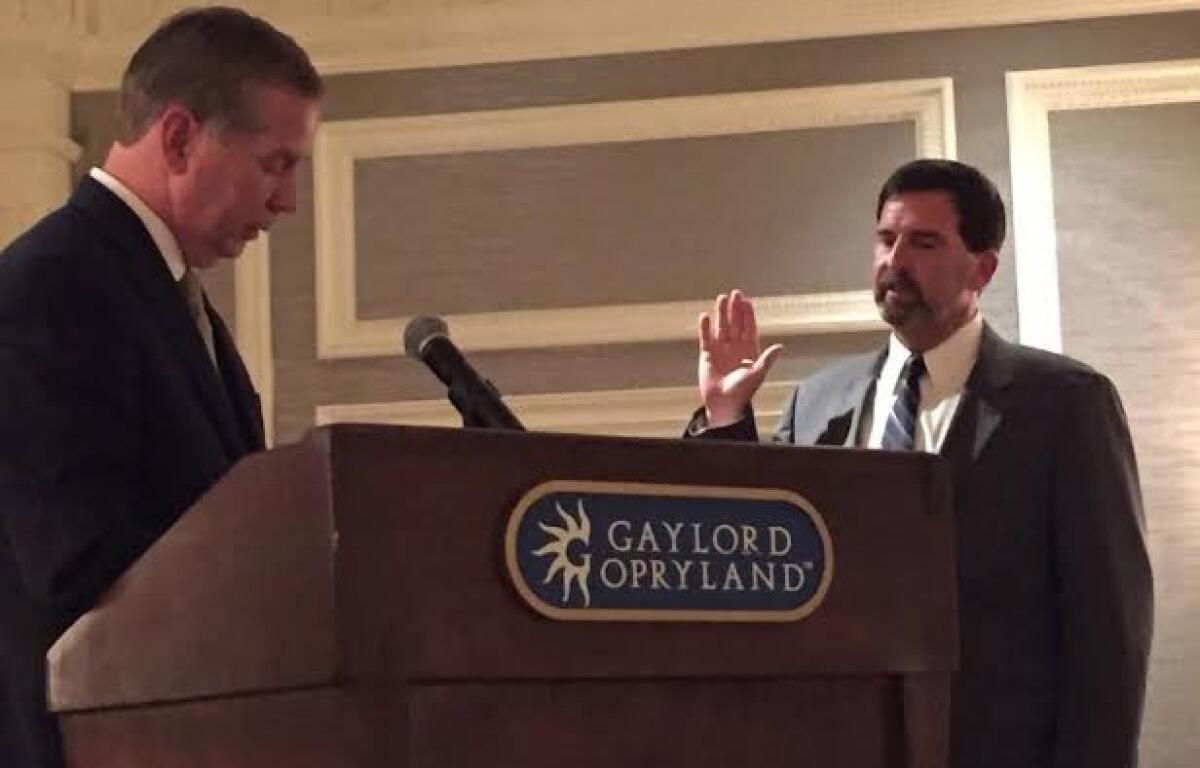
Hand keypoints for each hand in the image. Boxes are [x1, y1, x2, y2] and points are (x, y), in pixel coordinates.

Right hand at [697, 289, 782, 426]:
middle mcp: (735, 347)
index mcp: (749, 350)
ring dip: (721, 314)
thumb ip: (767, 359)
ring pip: (721, 327)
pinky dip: (705, 328)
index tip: (746, 301)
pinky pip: (706, 338)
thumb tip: (780, 346)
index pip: (749, 327)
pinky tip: (705, 317)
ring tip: (721, 299)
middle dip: (735, 309)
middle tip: (734, 293)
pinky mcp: (707, 355)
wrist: (724, 404)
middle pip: (735, 323)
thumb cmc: (742, 391)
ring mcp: (721, 349)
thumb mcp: (757, 374)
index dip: (748, 314)